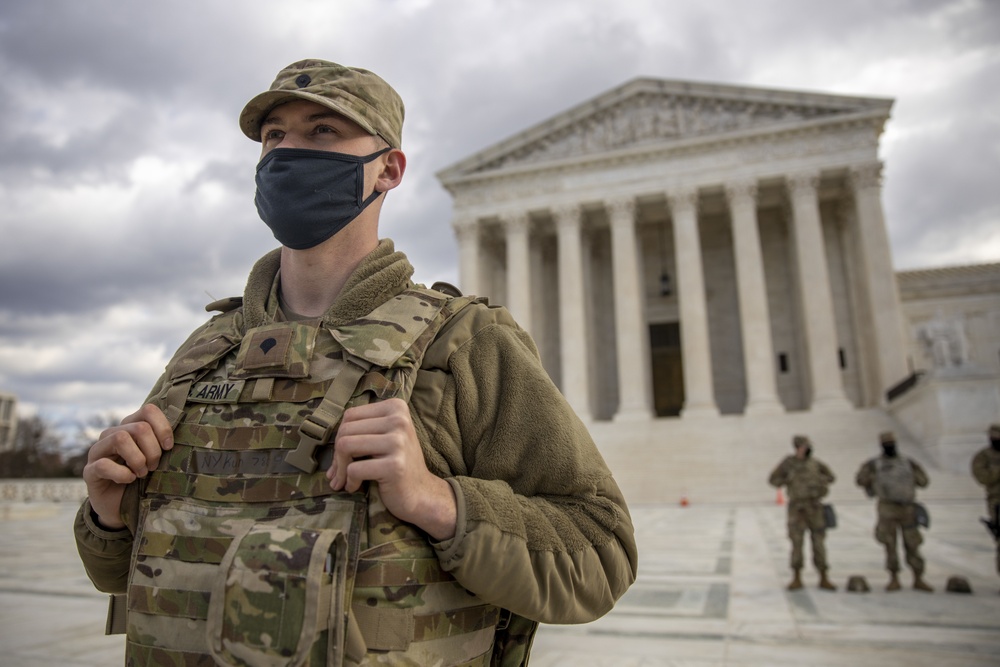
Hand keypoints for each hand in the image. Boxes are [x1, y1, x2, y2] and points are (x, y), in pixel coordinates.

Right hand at [81, 404, 173, 529]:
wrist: (120, 506)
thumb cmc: (143, 479)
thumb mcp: (157, 460)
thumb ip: (165, 446)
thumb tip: (188, 436)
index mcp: (131, 427)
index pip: (148, 410)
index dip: (163, 427)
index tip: (169, 447)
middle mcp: (112, 434)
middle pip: (139, 427)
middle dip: (153, 449)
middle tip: (154, 467)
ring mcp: (98, 451)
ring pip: (121, 438)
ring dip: (138, 459)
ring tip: (142, 474)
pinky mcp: (89, 470)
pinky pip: (103, 464)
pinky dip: (122, 473)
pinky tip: (129, 480)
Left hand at [327, 398, 456, 540]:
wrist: (421, 493)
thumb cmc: (396, 463)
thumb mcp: (384, 436)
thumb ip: (360, 430)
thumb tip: (326, 440)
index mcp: (396, 407)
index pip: (351, 415)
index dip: (341, 436)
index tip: (344, 455)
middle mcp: (399, 420)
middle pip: (345, 430)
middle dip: (337, 454)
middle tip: (340, 471)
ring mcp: (398, 442)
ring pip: (346, 446)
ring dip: (340, 468)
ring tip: (344, 480)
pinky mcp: (394, 465)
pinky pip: (354, 469)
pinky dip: (349, 481)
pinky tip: (355, 487)